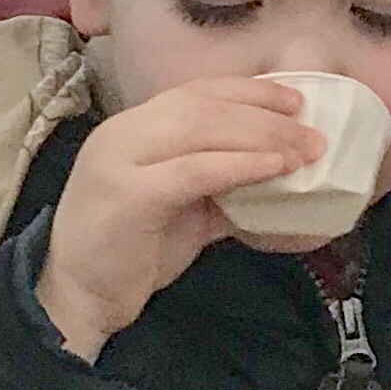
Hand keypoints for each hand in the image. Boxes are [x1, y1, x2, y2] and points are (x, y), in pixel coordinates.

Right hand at [36, 81, 321, 361]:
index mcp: (132, 128)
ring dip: (262, 136)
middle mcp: (123, 133)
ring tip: (304, 150)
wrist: (78, 298)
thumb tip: (279, 172)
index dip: (249, 92)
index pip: (196, 93)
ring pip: (201, 129)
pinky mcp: (128, 194)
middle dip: (266, 115)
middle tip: (312, 131)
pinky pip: (195, 171)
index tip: (295, 101)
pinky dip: (240, 165)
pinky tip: (275, 168)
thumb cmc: (129, 252)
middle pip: (204, 106)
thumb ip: (219, 184)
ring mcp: (120, 159)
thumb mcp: (182, 208)